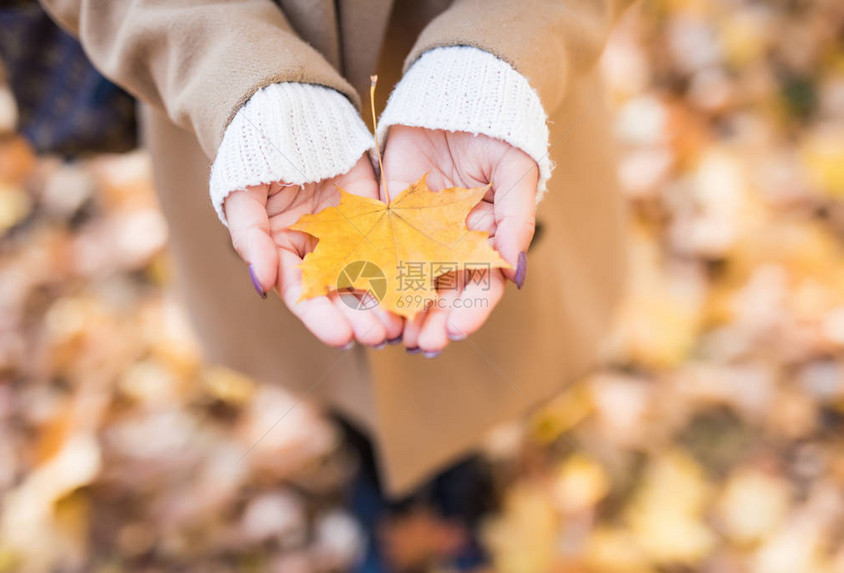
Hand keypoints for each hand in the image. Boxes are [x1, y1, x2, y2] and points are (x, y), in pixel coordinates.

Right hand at [224, 155, 402, 347]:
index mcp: (283, 254)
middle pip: (340, 294)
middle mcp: (317, 253)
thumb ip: (250, 239)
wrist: (289, 112)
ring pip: (368, 276)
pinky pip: (391, 245)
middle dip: (359, 319)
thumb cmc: (255, 155)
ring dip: (384, 302)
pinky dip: (402, 267)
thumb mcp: (242, 196)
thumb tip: (260, 284)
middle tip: (381, 337)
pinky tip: (417, 286)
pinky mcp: (374, 216)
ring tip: (401, 323)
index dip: (322, 319)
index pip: (303, 296)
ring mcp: (348, 236)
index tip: (342, 339)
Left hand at [382, 126, 536, 354]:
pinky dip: (374, 275)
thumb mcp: (516, 171)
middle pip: (444, 290)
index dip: (470, 309)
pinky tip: (366, 298)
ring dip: (404, 308)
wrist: (457, 93)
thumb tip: (515, 273)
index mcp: (488, 236)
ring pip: (411, 278)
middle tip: (421, 345)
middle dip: (434, 319)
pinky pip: (379, 248)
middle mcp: (453, 241)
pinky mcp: (388, 213)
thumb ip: (516, 219)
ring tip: (394, 336)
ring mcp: (420, 230)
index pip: (481, 283)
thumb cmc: (497, 131)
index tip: (456, 332)